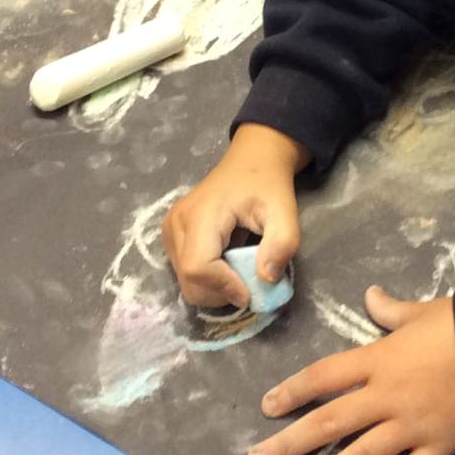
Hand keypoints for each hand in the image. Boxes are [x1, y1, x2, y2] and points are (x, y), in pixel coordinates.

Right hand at [163, 125, 309, 309]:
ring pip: (186, 283)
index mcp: (200, 215)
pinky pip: (186, 275)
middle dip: (222, 292)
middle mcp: (176, 224)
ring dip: (216, 288)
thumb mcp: (284, 210)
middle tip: (250, 280)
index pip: (198, 268)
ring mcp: (170, 231)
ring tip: (240, 267)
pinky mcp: (172, 238)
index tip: (252, 291)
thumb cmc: (267, 184)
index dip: (225, 287)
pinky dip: (209, 280)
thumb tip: (267, 280)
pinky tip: (228, 261)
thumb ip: (282, 244)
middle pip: (189, 282)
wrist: (252, 162)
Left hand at [246, 286, 454, 454]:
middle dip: (289, 445)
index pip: (324, 377)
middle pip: (329, 422)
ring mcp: (410, 426)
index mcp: (378, 360)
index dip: (293, 392)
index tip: (268, 408)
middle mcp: (386, 396)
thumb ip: (390, 311)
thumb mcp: (420, 311)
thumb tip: (371, 296)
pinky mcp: (437, 447)